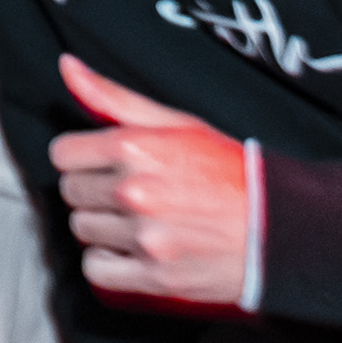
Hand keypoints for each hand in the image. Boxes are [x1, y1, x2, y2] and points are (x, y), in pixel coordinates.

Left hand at [51, 55, 248, 306]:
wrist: (279, 227)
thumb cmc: (227, 171)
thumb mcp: (175, 123)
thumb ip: (113, 97)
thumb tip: (66, 65)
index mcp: (135, 148)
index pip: (62, 155)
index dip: (82, 158)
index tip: (104, 164)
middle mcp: (134, 191)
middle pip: (71, 193)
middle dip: (94, 191)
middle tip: (130, 193)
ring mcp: (145, 237)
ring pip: (82, 230)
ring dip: (103, 227)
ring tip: (139, 220)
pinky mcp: (154, 276)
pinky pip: (95, 270)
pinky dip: (109, 263)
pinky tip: (134, 249)